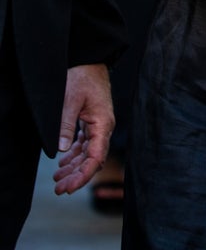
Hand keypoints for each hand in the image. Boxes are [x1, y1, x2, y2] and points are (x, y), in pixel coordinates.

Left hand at [53, 63, 114, 194]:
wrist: (89, 59)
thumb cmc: (83, 76)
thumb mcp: (71, 99)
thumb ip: (67, 125)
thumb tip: (62, 150)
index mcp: (103, 123)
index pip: (96, 157)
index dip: (84, 174)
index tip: (71, 187)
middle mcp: (103, 127)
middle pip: (92, 159)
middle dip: (76, 176)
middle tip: (59, 189)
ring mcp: (98, 125)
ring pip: (87, 153)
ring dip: (74, 167)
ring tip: (58, 180)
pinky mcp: (91, 121)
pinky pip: (84, 144)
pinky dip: (74, 155)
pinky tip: (63, 164)